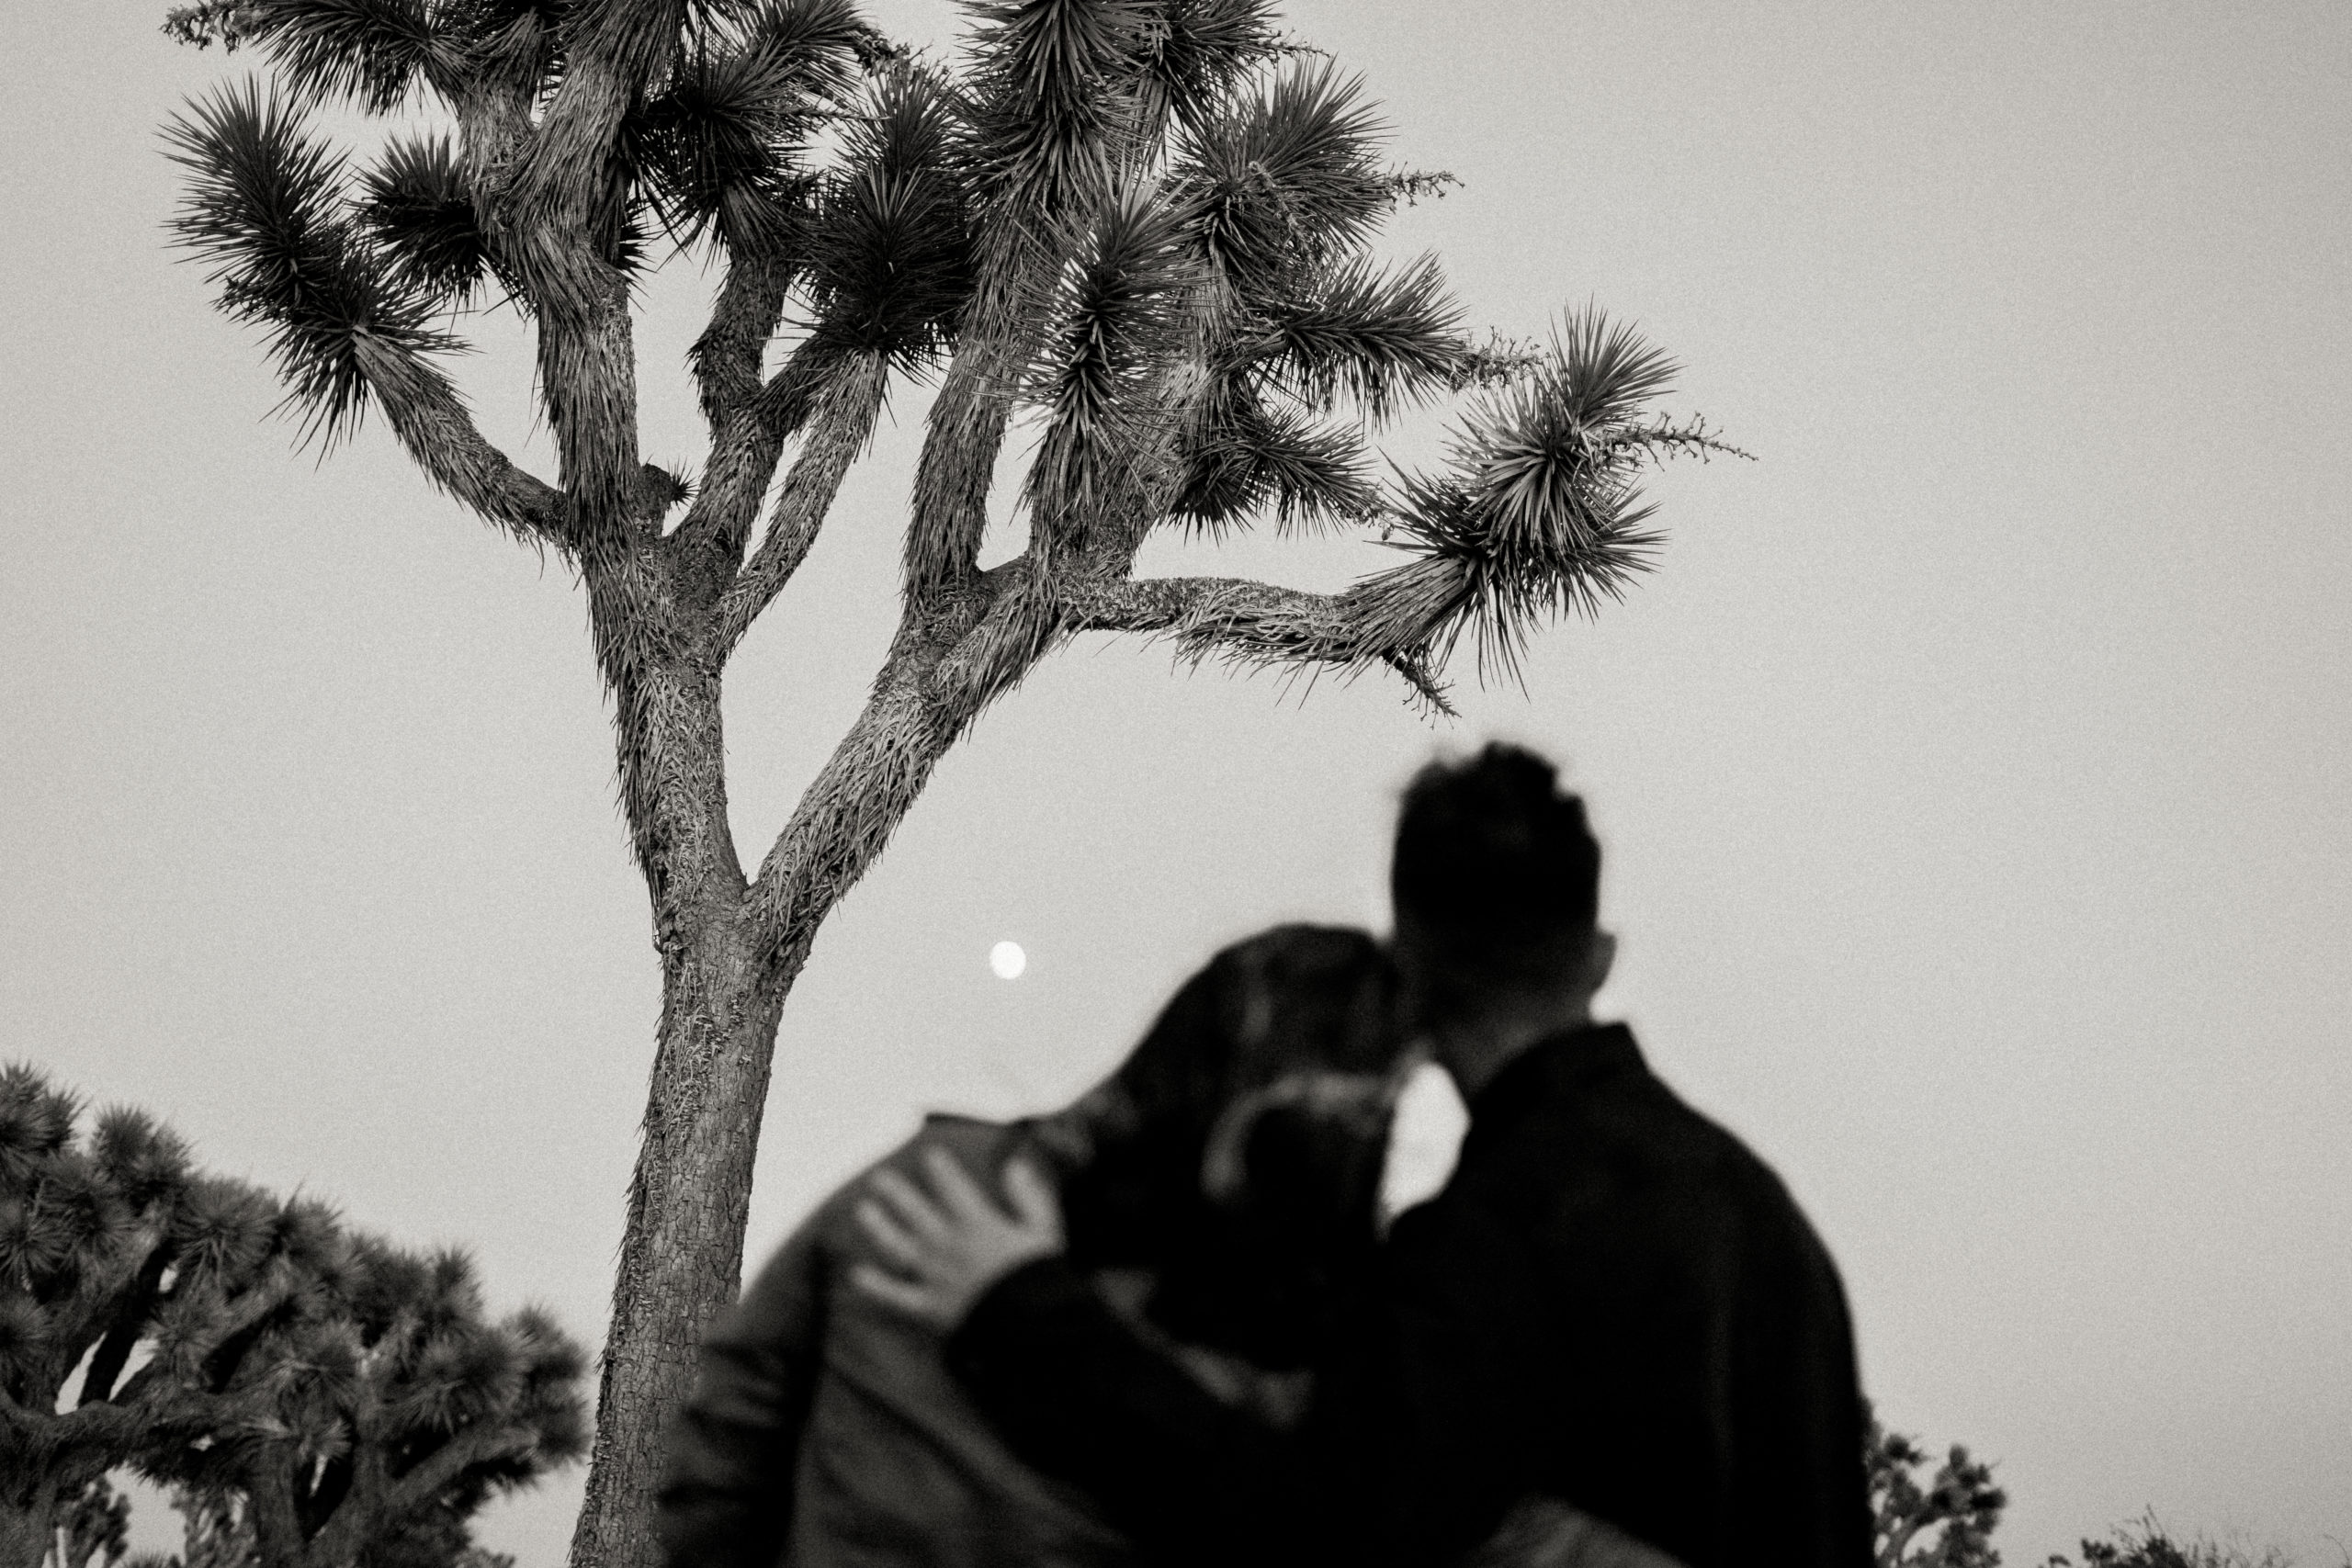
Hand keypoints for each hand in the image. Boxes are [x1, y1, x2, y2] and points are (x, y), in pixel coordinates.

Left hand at [849, 1147, 1063, 1330]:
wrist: (1031, 1326)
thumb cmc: (1041, 1279)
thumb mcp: (1044, 1231)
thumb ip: (1029, 1197)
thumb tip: (1015, 1165)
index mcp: (980, 1226)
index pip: (955, 1190)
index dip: (941, 1171)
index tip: (929, 1156)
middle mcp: (951, 1246)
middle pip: (918, 1214)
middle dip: (897, 1193)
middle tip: (879, 1178)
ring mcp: (936, 1277)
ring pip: (900, 1248)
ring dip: (879, 1228)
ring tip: (863, 1211)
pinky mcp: (930, 1308)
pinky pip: (897, 1296)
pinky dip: (876, 1286)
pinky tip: (856, 1274)